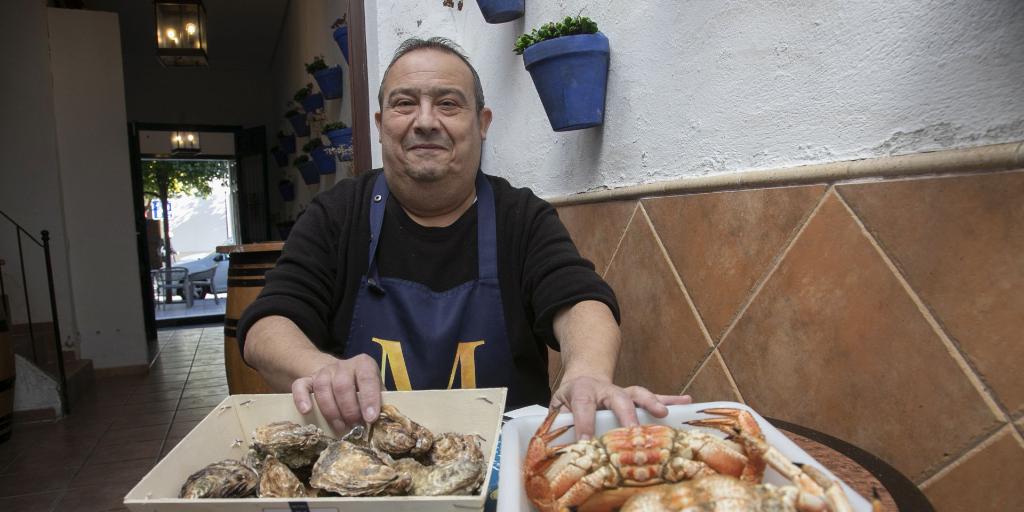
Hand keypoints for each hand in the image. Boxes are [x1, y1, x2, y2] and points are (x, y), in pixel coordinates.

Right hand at [291, 353, 382, 433]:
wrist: (337, 374)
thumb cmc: (362, 387)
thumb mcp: (375, 389)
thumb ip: (380, 401)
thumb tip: (385, 421)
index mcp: (363, 364)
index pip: (367, 377)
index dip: (369, 398)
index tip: (370, 418)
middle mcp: (342, 365)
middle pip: (342, 385)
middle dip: (349, 410)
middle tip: (354, 427)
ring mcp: (323, 372)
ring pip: (322, 387)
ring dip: (331, 411)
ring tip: (339, 427)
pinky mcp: (307, 380)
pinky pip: (300, 386)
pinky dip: (301, 399)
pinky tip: (307, 411)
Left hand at [550, 375, 691, 439]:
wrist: (584, 377)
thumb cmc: (570, 398)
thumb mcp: (558, 408)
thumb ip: (561, 423)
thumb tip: (565, 448)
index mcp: (582, 391)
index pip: (583, 407)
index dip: (584, 424)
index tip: (586, 442)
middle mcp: (605, 389)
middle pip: (618, 398)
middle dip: (627, 414)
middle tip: (633, 430)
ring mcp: (622, 392)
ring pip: (639, 394)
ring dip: (653, 403)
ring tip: (664, 412)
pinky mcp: (634, 397)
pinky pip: (654, 398)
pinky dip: (670, 400)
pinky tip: (686, 402)